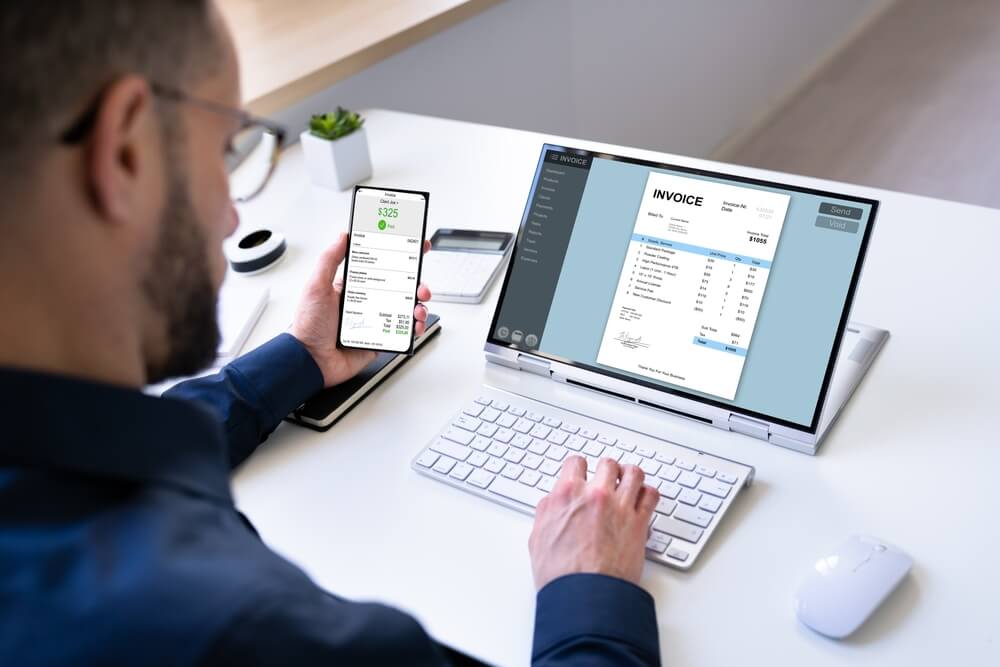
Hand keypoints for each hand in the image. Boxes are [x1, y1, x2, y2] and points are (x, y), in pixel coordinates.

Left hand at [290, 232, 431, 386]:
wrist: (310, 360)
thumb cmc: (309, 326)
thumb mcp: (316, 286)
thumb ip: (329, 260)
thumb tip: (342, 236)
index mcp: (354, 287)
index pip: (381, 266)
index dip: (400, 256)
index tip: (415, 246)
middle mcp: (368, 302)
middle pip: (401, 288)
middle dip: (417, 283)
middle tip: (420, 285)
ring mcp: (376, 321)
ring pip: (406, 309)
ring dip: (419, 306)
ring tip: (417, 308)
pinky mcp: (381, 339)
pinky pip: (404, 332)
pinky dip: (415, 328)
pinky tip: (415, 325)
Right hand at [528, 456, 658, 589]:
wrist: (584, 595)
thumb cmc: (561, 574)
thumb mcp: (538, 538)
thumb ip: (547, 513)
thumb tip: (552, 505)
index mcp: (567, 494)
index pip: (576, 463)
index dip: (579, 468)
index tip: (582, 474)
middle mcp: (595, 494)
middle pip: (607, 464)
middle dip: (607, 471)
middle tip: (607, 480)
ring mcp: (620, 506)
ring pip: (634, 473)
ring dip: (631, 476)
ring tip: (629, 483)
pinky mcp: (639, 523)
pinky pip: (651, 495)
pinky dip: (648, 494)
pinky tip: (643, 499)